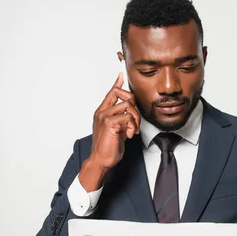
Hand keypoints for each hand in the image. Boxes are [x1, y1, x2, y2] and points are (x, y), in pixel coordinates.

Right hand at [79, 73, 140, 190]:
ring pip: (128, 105)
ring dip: (135, 119)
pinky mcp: (110, 123)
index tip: (121, 74)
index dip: (117, 83)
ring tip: (132, 131)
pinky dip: (132, 126)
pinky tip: (129, 135)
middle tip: (136, 121)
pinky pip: (128, 116)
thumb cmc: (108, 148)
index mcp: (102, 112)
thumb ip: (121, 120)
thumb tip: (129, 114)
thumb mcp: (117, 131)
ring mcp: (104, 117)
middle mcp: (102, 112)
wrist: (101, 160)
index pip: (111, 92)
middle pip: (122, 93)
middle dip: (134, 105)